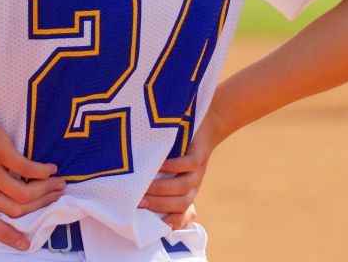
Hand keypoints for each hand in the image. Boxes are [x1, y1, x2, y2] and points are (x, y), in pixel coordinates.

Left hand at [0, 98, 64, 250]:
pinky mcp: (1, 151)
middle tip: (53, 201)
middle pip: (13, 210)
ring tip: (59, 186)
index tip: (24, 243)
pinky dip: (42, 171)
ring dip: (45, 192)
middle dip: (37, 208)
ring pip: (24, 194)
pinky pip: (27, 168)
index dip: (7, 235)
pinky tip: (51, 168)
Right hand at [139, 111, 222, 229]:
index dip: (170, 222)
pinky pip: (189, 165)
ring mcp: (198, 171)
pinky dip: (174, 166)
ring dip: (162, 189)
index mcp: (188, 190)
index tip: (151, 224)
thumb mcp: (175, 165)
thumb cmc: (184, 145)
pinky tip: (159, 164)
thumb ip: (162, 178)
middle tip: (138, 203)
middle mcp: (194, 184)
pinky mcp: (200, 154)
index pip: (182, 214)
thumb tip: (138, 190)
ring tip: (144, 186)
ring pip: (183, 187)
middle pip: (180, 204)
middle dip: (158, 206)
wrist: (209, 124)